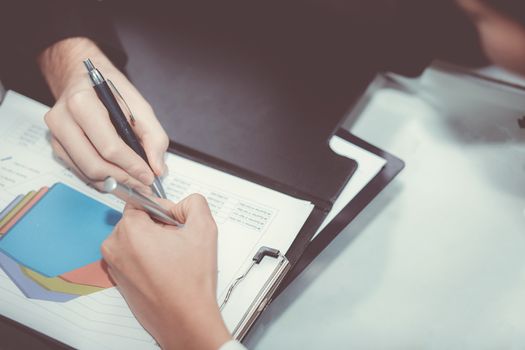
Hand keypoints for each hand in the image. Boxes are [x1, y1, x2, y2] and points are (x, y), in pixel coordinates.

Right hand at [38, 37, 168, 191]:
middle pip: (95, 164)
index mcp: (82, 103)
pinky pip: (81, 172)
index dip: (132, 166)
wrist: (82, 78)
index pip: (109, 146)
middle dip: (124, 179)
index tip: (150, 176)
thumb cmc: (110, 89)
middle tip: (144, 185)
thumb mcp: (140, 105)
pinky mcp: (58, 147)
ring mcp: (56, 135)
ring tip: (136, 183)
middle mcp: (63, 119)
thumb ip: (154, 137)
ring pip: (87, 172)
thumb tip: (157, 168)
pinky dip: (104, 179)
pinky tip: (120, 177)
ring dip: (115, 183)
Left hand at [102, 194, 231, 349]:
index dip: (162, 209)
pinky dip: (147, 258)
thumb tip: (184, 203)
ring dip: (153, 243)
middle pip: (137, 220)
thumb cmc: (190, 283)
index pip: (141, 201)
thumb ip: (194, 203)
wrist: (185, 319)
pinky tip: (166, 270)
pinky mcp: (118, 279)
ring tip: (173, 259)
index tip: (174, 222)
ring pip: (135, 239)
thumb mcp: (203, 229)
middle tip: (178, 242)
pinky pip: (132, 257)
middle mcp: (115, 246)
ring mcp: (114, 265)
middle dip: (158, 226)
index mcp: (130, 230)